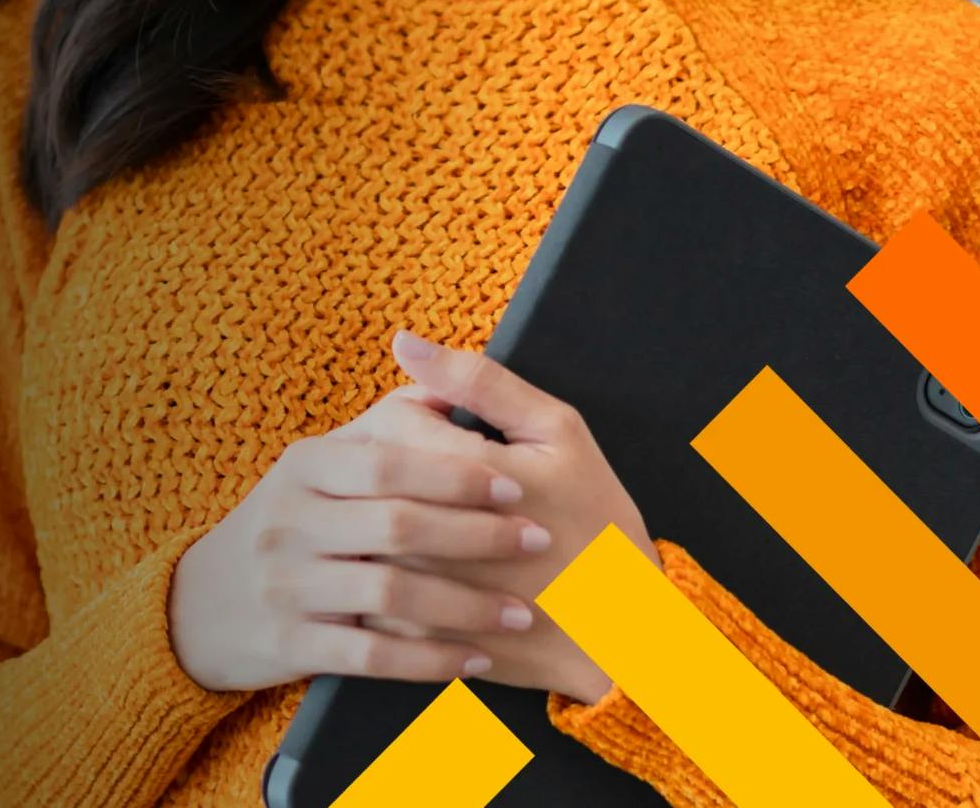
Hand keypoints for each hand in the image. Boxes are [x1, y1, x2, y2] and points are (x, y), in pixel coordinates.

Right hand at [166, 389, 555, 693]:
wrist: (203, 605)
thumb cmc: (290, 525)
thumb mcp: (317, 465)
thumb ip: (385, 425)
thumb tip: (448, 374)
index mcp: (303, 467)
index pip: (388, 462)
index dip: (456, 472)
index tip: (516, 485)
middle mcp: (289, 521)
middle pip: (396, 525)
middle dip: (477, 535)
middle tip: (537, 540)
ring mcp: (286, 584)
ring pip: (391, 593)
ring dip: (467, 605)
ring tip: (521, 611)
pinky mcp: (291, 643)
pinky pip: (374, 654)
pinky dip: (432, 658)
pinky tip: (476, 658)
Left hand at [346, 331, 656, 703]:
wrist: (621, 635)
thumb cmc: (596, 526)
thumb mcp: (558, 436)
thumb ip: (479, 382)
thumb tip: (406, 342)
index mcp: (468, 478)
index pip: (392, 423)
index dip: (416, 421)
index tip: (451, 437)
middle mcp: (432, 538)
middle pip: (366, 479)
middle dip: (393, 471)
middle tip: (438, 483)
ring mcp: (416, 593)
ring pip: (358, 532)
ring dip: (376, 515)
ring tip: (425, 516)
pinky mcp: (411, 636)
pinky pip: (364, 585)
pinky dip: (382, 565)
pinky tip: (422, 562)